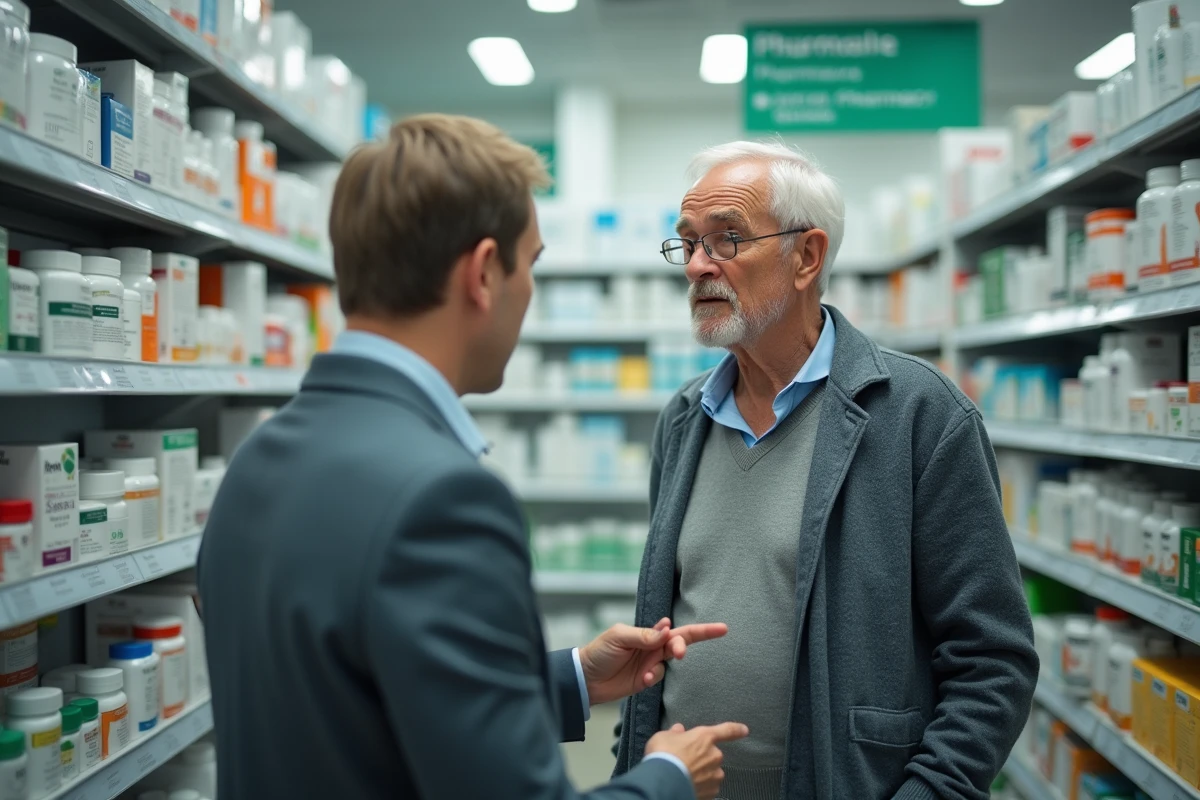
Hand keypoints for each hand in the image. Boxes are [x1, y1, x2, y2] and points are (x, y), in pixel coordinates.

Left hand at [577, 617, 727, 705]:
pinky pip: (658, 677)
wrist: (585, 678)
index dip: (702, 630)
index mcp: (647, 632)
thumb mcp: (618, 638)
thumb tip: (667, 629)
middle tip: (678, 654)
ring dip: (659, 668)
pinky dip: (653, 678)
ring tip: (645, 674)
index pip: (677, 629)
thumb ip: (644, 635)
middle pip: (679, 644)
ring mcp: (649, 663)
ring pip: (668, 663)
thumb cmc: (599, 652)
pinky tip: (642, 680)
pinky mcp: (645, 679)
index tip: (722, 629)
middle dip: (683, 648)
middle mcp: (652, 646)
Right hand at [645, 722, 748, 799]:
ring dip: (702, 774)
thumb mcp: (664, 737)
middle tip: (686, 761)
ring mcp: (714, 775)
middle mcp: (714, 755)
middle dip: (703, 758)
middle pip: (713, 755)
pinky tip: (687, 786)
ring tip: (685, 776)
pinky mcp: (712, 792)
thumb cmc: (664, 755)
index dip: (736, 730)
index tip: (745, 730)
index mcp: (705, 737)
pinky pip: (708, 787)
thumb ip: (675, 734)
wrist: (663, 781)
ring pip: (712, 773)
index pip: (726, 730)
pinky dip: (700, 787)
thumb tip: (679, 730)